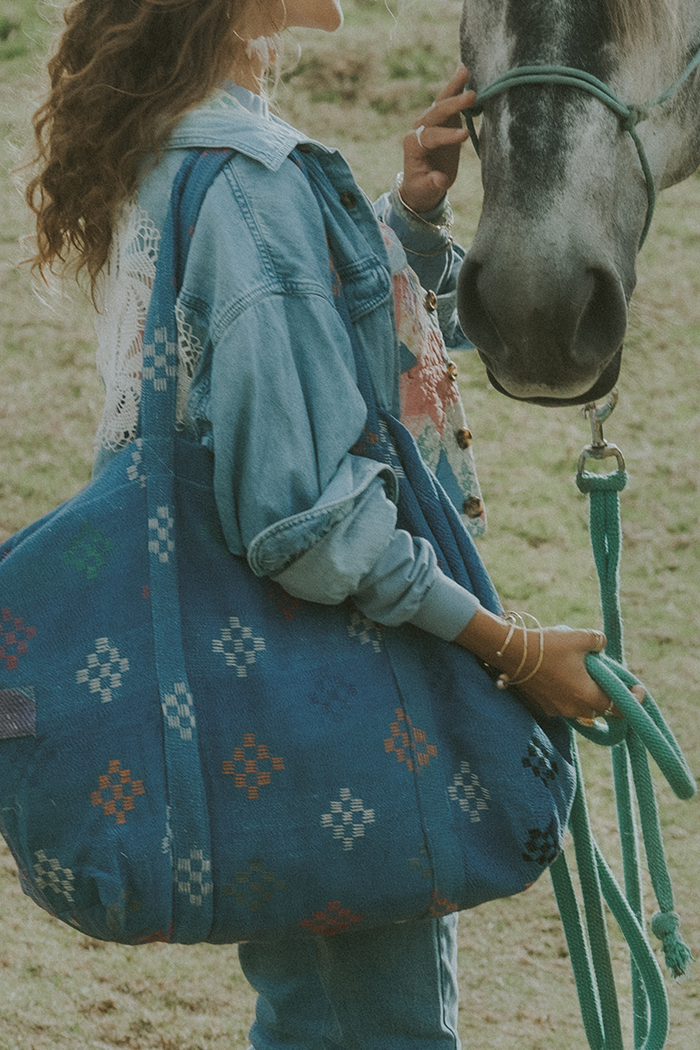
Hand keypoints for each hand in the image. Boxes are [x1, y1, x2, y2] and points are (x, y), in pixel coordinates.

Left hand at [399, 64, 475, 213]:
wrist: (422, 183)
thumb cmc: (423, 188)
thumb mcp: (426, 190)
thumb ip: (432, 184)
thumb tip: (439, 180)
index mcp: (413, 146)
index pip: (430, 136)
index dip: (447, 135)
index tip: (465, 136)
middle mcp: (419, 129)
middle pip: (435, 113)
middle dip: (452, 105)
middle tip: (471, 97)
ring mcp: (430, 122)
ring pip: (441, 102)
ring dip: (453, 88)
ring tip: (465, 71)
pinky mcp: (442, 119)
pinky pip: (448, 101)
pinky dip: (456, 87)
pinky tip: (464, 71)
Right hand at [455, 609, 645, 720]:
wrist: (511, 652)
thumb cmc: (548, 645)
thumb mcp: (580, 637)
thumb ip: (598, 641)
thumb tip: (601, 645)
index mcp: (588, 696)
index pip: (619, 708)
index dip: (632, 700)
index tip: (638, 689)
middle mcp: (574, 709)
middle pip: (599, 708)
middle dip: (605, 694)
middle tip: (605, 675)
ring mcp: (556, 710)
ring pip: (580, 706)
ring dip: (585, 693)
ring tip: (580, 671)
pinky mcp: (542, 706)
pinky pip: (563, 703)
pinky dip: (567, 693)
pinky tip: (560, 674)